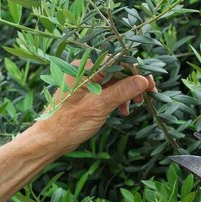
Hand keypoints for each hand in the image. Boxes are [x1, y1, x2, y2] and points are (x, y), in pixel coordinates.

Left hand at [34, 61, 156, 154]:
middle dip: (133, 84)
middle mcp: (85, 71)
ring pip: (115, 82)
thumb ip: (122, 91)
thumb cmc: (70, 122)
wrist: (51, 140)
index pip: (116, 62)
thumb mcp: (99, 106)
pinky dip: (118, 99)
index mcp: (84, 67)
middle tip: (147, 96)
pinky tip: (123, 110)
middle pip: (117, 71)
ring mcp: (87, 82)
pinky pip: (109, 90)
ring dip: (127, 93)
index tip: (149, 84)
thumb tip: (143, 80)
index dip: (135, 72)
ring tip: (134, 106)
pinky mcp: (88, 93)